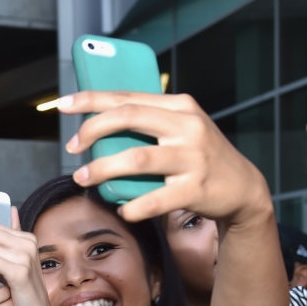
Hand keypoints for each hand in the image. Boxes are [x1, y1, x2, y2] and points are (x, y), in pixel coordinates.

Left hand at [58, 90, 271, 226]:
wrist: (243, 189)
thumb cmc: (201, 158)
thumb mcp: (182, 130)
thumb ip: (150, 123)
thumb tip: (99, 127)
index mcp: (180, 106)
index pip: (128, 96)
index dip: (91, 99)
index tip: (63, 105)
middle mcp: (187, 127)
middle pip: (128, 118)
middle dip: (92, 130)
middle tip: (73, 147)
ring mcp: (192, 158)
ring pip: (136, 159)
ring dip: (102, 169)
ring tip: (83, 178)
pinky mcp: (196, 189)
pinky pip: (154, 199)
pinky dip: (133, 207)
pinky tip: (123, 209)